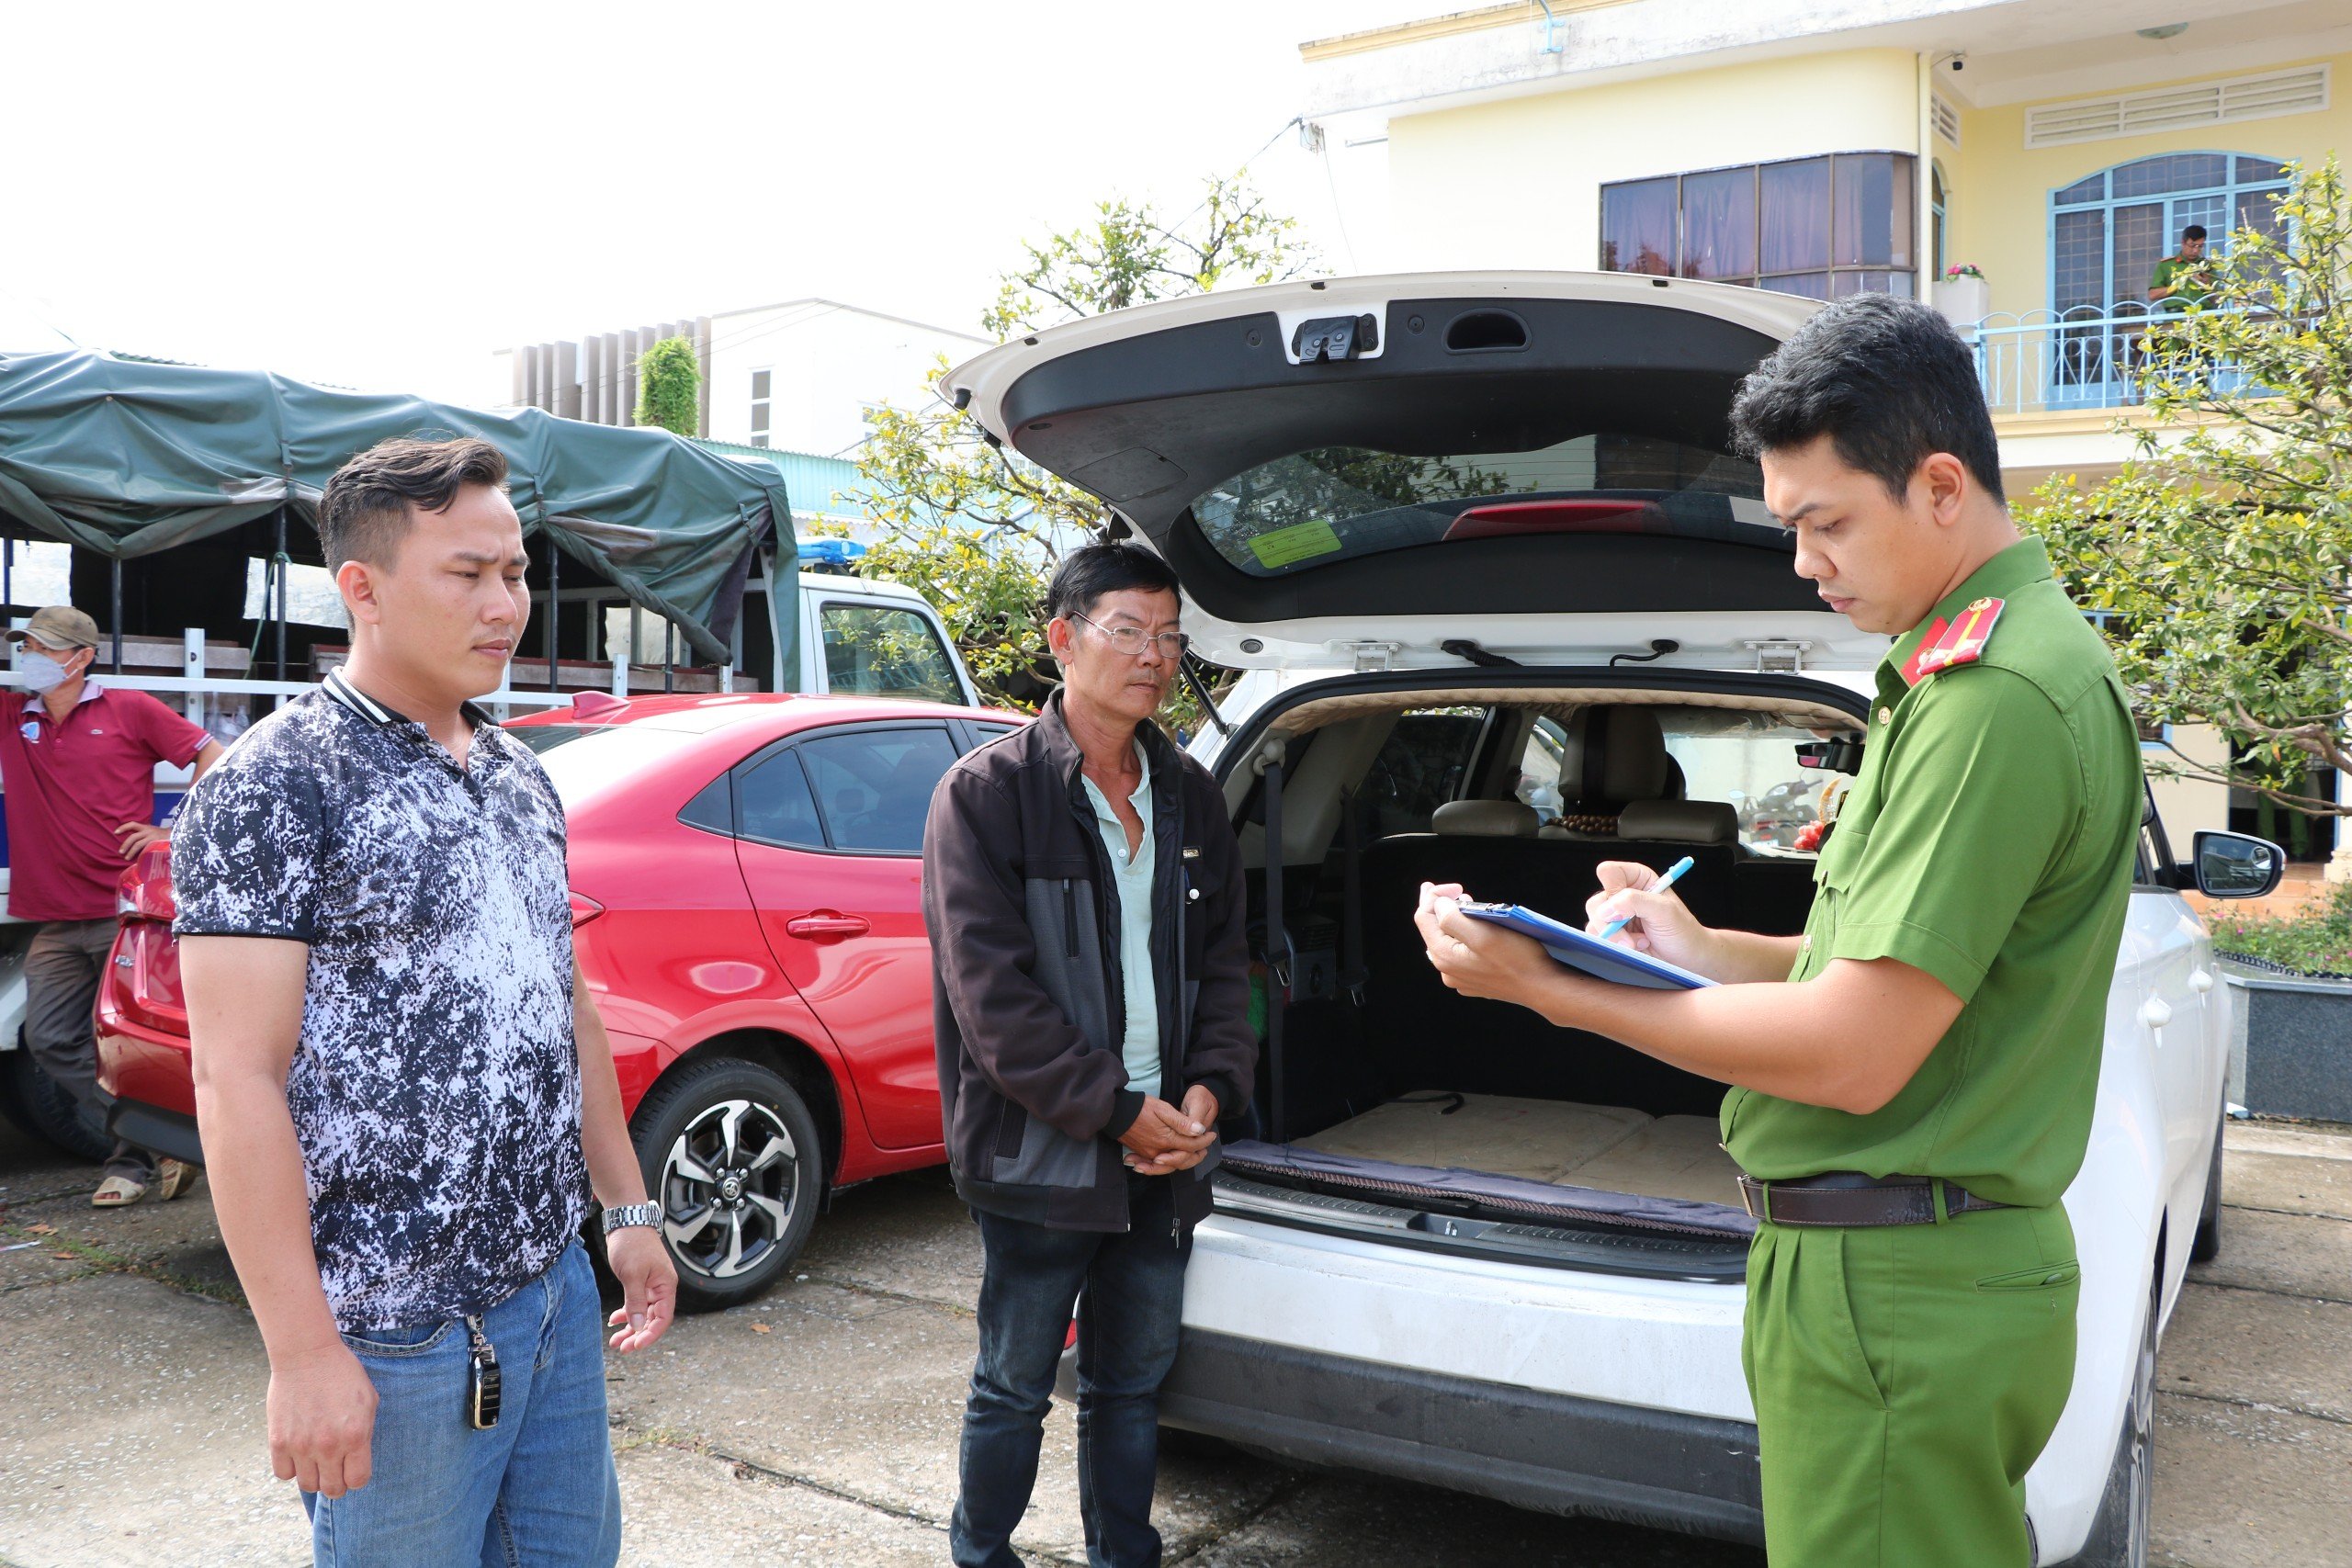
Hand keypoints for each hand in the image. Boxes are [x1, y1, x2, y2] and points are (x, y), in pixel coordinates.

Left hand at [116, 822, 167, 860]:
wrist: (177, 835)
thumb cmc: (162, 835)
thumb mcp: (152, 831)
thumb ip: (143, 833)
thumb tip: (130, 840)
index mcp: (146, 827)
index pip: (132, 824)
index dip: (123, 827)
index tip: (115, 832)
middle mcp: (148, 831)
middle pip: (133, 837)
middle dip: (125, 845)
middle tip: (120, 851)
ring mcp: (152, 838)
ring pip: (138, 844)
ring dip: (130, 851)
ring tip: (126, 858)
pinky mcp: (156, 844)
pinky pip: (145, 850)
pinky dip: (140, 855)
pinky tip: (138, 860)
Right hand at [266, 1340, 377, 1497]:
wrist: (307, 1355)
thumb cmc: (343, 1375)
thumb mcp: (368, 1401)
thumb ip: (364, 1433)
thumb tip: (357, 1458)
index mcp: (355, 1436)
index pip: (358, 1480)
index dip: (357, 1477)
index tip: (353, 1468)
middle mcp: (329, 1446)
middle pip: (332, 1489)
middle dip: (336, 1483)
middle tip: (335, 1469)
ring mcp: (301, 1446)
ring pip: (308, 1485)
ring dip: (314, 1476)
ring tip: (316, 1460)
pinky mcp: (278, 1441)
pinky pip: (284, 1474)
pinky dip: (291, 1468)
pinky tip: (298, 1453)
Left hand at [603, 1226, 676, 1351]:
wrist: (626, 1221)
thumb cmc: (633, 1243)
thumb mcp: (632, 1274)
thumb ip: (635, 1301)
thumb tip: (636, 1326)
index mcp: (665, 1286)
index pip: (663, 1318)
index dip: (650, 1334)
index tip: (636, 1346)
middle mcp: (661, 1288)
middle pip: (652, 1319)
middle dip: (638, 1335)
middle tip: (622, 1348)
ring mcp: (650, 1285)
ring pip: (642, 1314)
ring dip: (630, 1328)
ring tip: (615, 1341)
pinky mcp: (639, 1282)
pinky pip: (635, 1304)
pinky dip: (626, 1314)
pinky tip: (614, 1320)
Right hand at [1118, 1096, 1213, 1174]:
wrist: (1116, 1112)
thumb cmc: (1140, 1107)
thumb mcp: (1163, 1109)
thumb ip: (1182, 1122)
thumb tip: (1199, 1130)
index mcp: (1167, 1139)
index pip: (1191, 1145)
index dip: (1204, 1140)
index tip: (1212, 1134)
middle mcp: (1159, 1151)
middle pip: (1183, 1159)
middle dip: (1197, 1154)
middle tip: (1205, 1147)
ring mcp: (1150, 1154)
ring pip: (1171, 1164)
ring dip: (1184, 1161)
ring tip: (1193, 1154)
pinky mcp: (1142, 1154)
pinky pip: (1158, 1165)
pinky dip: (1168, 1164)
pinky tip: (1172, 1160)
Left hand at [1415, 882, 1554, 1008]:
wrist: (1542, 988)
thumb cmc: (1517, 959)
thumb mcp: (1484, 933)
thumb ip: (1452, 918)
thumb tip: (1438, 905)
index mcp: (1444, 956)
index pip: (1424, 917)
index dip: (1435, 896)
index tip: (1457, 887)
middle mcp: (1446, 970)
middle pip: (1433, 930)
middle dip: (1443, 907)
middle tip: (1459, 892)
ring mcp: (1460, 978)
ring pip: (1448, 941)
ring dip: (1455, 921)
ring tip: (1469, 907)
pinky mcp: (1474, 981)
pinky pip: (1461, 954)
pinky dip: (1465, 937)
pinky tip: (1479, 930)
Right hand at [1583, 861, 1713, 970]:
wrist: (1688, 960)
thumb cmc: (1683, 931)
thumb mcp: (1664, 911)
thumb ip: (1634, 902)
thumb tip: (1606, 909)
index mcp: (1637, 878)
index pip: (1608, 872)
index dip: (1612, 890)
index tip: (1625, 908)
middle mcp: (1623, 895)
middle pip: (1596, 902)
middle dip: (1612, 923)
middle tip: (1630, 936)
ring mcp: (1617, 916)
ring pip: (1595, 923)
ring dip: (1616, 938)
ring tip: (1640, 941)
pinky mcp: (1614, 935)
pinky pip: (1598, 939)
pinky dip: (1615, 946)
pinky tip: (1636, 947)